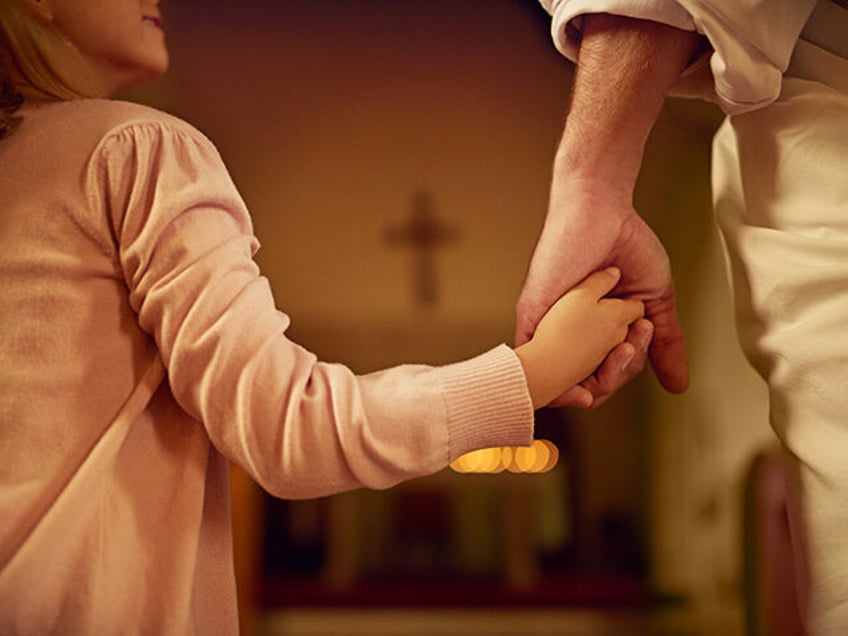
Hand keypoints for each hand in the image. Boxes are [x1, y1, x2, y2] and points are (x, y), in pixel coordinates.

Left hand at [515, 177, 688, 402]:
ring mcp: (551, 328)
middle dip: (617, 373)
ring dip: (600, 374)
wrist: (602, 211)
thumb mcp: (655, 301)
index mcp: (596, 333)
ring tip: (622, 340)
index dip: (623, 374)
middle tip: (633, 340)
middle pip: (589, 384)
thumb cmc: (625, 246)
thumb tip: (678, 383)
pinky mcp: (533, 317)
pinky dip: (558, 380)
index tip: (638, 347)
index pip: (607, 376)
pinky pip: (534, 362)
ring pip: (567, 379)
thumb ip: (665, 341)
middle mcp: (571, 334)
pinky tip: (580, 380)